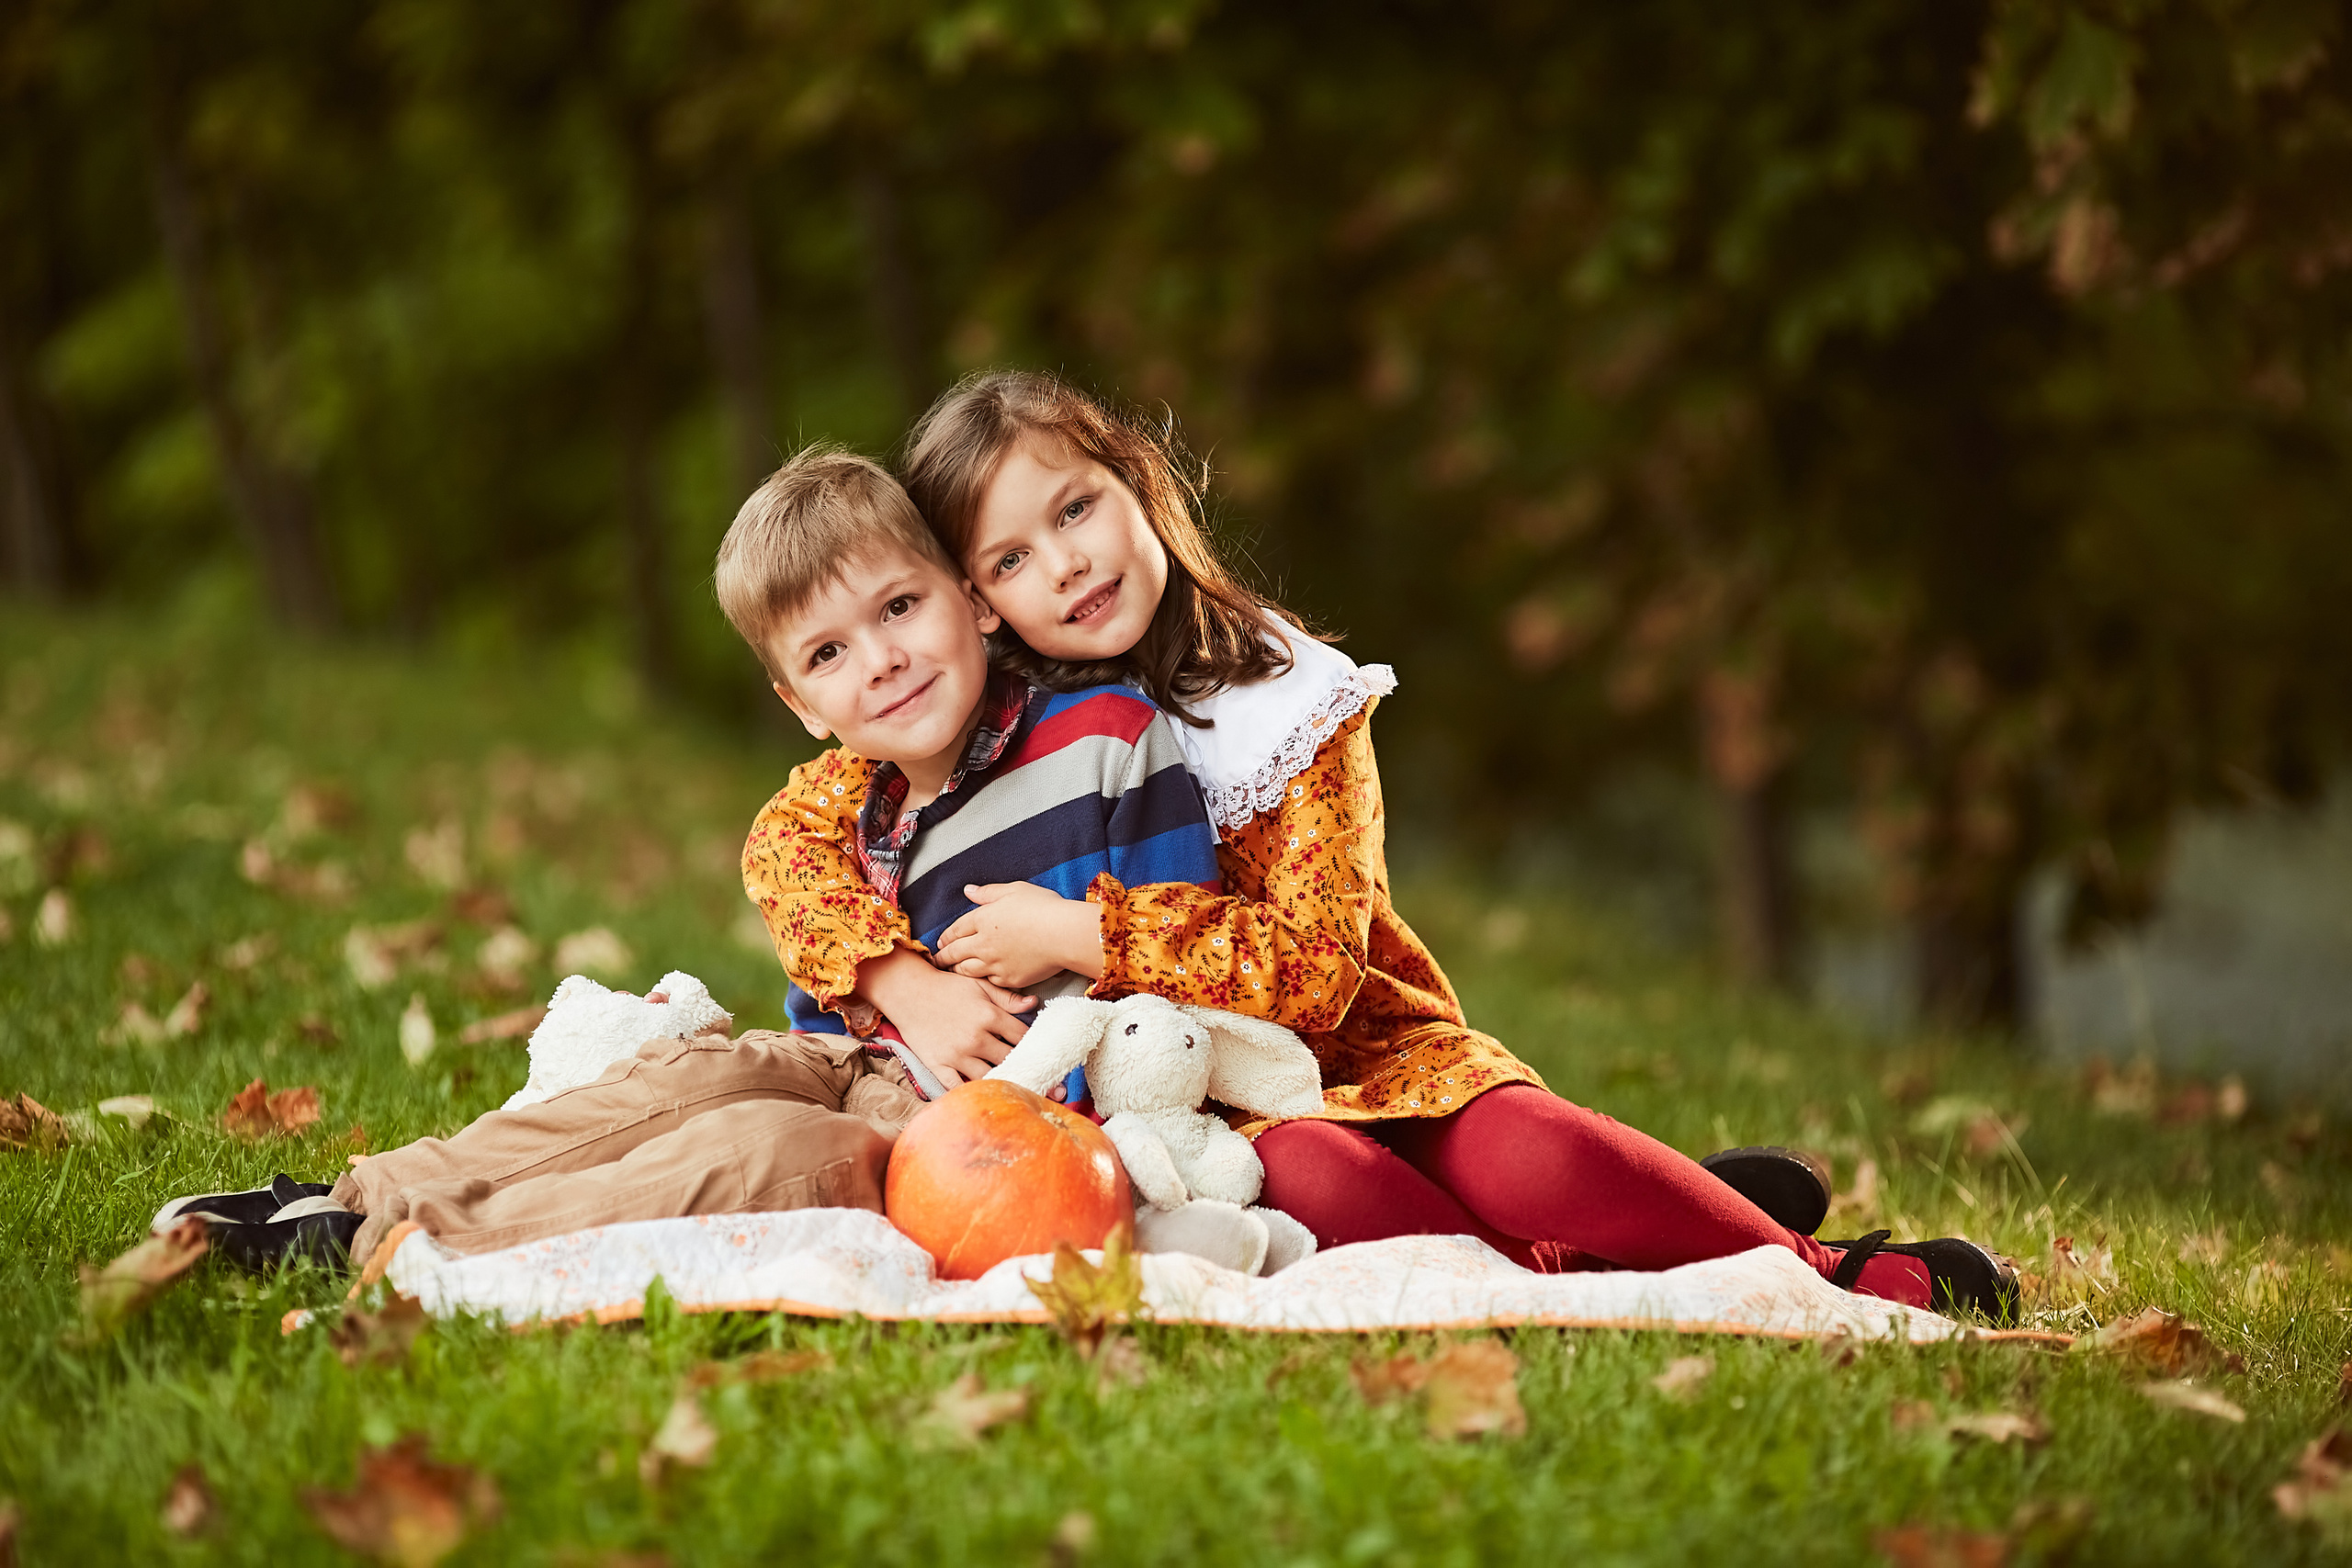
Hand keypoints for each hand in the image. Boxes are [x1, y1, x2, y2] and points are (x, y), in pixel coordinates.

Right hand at [856, 945, 1034, 1086]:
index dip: (1036, 1048)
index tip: (1043, 1056)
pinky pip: (957, 1087)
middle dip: (1026, 1070)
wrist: (909, 992)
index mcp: (989, 1016)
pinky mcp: (938, 1065)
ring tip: (1017, 1092)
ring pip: (989, 1077)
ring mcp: (956, 1054)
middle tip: (1041, 1081)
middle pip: (1010, 1060)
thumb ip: (1007, 998)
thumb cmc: (947, 988)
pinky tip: (983, 1099)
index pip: (1022, 1038)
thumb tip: (1034, 1003)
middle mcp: (976, 1038)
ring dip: (1003, 1083)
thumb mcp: (979, 986)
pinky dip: (971, 1094)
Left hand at [933, 883, 1104, 988]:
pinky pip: (989, 982)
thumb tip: (968, 891)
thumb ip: (988, 893)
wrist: (1065, 935)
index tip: (940, 941)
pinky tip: (980, 979)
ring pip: (967, 970)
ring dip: (957, 970)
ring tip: (952, 971)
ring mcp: (995, 964)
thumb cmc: (1044, 908)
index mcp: (982, 919)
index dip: (946, 936)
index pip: (955, 930)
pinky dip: (982, 980)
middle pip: (954, 953)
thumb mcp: (1015, 890)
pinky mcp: (1010, 979)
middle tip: (937, 961)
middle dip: (943, 957)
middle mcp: (983, 944)